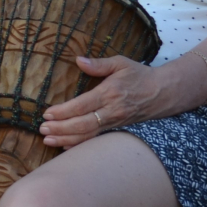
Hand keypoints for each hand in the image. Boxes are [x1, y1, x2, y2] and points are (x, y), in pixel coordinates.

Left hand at [38, 54, 159, 147]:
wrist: (164, 92)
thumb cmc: (140, 75)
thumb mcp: (121, 63)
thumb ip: (99, 63)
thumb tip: (78, 60)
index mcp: (110, 93)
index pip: (82, 106)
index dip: (64, 111)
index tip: (47, 113)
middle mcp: (112, 111)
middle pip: (83, 124)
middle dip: (60, 129)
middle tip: (42, 130)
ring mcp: (116, 122)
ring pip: (88, 135)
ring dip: (67, 139)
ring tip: (47, 140)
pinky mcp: (118, 129)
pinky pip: (97, 139)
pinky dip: (81, 144)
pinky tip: (65, 147)